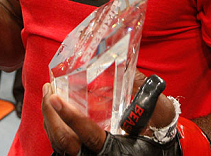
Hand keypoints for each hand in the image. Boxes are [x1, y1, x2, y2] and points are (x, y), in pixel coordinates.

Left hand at [42, 75, 175, 155]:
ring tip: (48, 96)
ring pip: (60, 143)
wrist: (161, 148)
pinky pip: (62, 145)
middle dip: (50, 114)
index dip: (69, 116)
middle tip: (49, 92)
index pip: (87, 134)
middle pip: (64, 140)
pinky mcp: (84, 154)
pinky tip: (53, 112)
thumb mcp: (157, 110)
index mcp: (115, 148)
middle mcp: (97, 155)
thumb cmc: (158, 129)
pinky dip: (55, 128)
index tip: (55, 99)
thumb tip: (124, 64)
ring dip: (50, 119)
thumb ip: (141, 88)